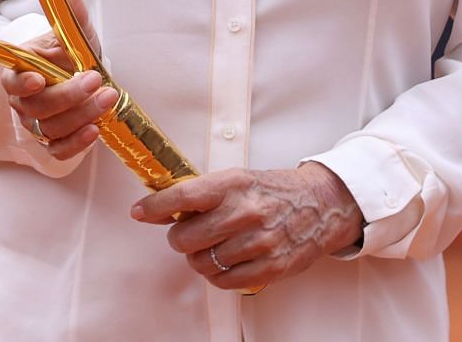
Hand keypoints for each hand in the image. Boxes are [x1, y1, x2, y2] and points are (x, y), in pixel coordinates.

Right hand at [0, 0, 115, 161]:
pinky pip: (58, 150)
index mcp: (21, 69)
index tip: (41, 78)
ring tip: (108, 99)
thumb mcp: (72, 30)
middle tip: (96, 80)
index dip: (22, 83)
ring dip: (81, 115)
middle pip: (37, 106)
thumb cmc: (71, 52)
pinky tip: (95, 130)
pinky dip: (75, 145)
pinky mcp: (53, 140)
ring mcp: (37, 122)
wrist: (80, 75)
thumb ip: (69, 11)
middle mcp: (25, 100)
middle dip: (68, 95)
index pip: (12, 80)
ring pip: (51, 128)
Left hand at [131, 162, 364, 291]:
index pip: (183, 197)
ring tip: (213, 247)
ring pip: (203, 263)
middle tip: (189, 233)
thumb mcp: (238, 179)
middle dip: (180, 238)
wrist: (321, 204)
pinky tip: (226, 262)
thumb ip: (202, 193)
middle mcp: (246, 212)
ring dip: (200, 258)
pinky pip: (224, 282)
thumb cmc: (274, 191)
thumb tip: (159, 208)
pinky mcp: (271, 267)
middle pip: (186, 238)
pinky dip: (218, 275)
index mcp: (235, 184)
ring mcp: (259, 242)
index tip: (140, 212)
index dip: (155, 207)